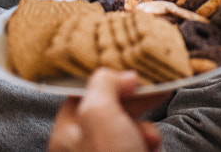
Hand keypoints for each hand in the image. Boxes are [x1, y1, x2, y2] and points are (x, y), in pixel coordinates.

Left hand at [48, 70, 167, 151]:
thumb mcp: (100, 115)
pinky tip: (152, 147)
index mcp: (65, 134)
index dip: (107, 81)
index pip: (82, 94)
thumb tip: (120, 75)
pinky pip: (137, 147)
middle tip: (154, 93)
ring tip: (150, 137)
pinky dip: (147, 143)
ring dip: (143, 126)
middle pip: (106, 110)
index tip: (131, 76)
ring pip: (126, 129)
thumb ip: (102, 86)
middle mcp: (81, 148)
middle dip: (132, 104)